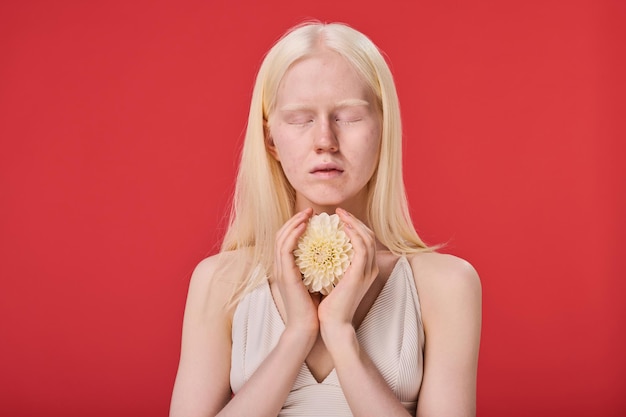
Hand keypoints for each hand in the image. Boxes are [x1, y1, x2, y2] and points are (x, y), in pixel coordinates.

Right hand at [273, 208, 319, 338]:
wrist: (309, 328)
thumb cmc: (316, 308)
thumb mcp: (318, 282)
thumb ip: (321, 268)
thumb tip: (335, 255)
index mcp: (288, 268)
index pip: (287, 240)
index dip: (296, 226)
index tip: (312, 217)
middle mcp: (281, 267)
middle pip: (281, 234)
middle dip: (295, 219)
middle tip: (309, 210)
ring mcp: (281, 270)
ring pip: (281, 238)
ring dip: (294, 222)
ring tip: (307, 214)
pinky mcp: (286, 275)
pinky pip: (285, 249)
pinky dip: (293, 235)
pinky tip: (305, 227)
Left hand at [317, 208, 378, 342]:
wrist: (333, 325)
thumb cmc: (329, 306)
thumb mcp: (332, 281)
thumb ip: (332, 267)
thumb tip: (320, 253)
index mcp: (365, 270)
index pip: (365, 241)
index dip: (354, 226)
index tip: (338, 219)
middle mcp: (370, 269)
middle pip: (369, 235)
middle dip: (355, 220)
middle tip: (339, 212)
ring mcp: (367, 271)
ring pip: (367, 237)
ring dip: (354, 222)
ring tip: (340, 215)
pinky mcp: (360, 274)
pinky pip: (361, 247)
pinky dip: (354, 234)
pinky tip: (342, 227)